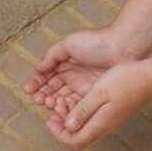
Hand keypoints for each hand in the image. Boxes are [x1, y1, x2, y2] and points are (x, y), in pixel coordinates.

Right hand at [24, 28, 141, 114]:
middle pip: (53, 90)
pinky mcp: (92, 97)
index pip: (47, 77)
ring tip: (47, 102)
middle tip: (37, 99)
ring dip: (52, 102)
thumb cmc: (97, 43)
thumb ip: (52, 56)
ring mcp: (82, 87)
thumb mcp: (69, 44)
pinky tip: (59, 107)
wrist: (122, 49)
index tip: (29, 90)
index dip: (36, 84)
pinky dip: (67, 108)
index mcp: (66, 64)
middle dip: (43, 95)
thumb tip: (39, 68)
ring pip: (63, 99)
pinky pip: (76, 105)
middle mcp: (73, 77)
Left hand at [46, 62, 151, 148]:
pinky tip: (79, 99)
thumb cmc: (125, 81)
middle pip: (78, 139)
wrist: (150, 78)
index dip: (58, 134)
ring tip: (65, 101)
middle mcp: (105, 127)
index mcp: (100, 124)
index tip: (50, 118)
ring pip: (85, 130)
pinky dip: (81, 114)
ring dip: (71, 119)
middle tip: (55, 109)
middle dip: (62, 127)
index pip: (74, 141)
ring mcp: (111, 122)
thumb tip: (68, 126)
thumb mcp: (99, 92)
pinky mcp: (114, 115)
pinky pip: (93, 122)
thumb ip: (83, 110)